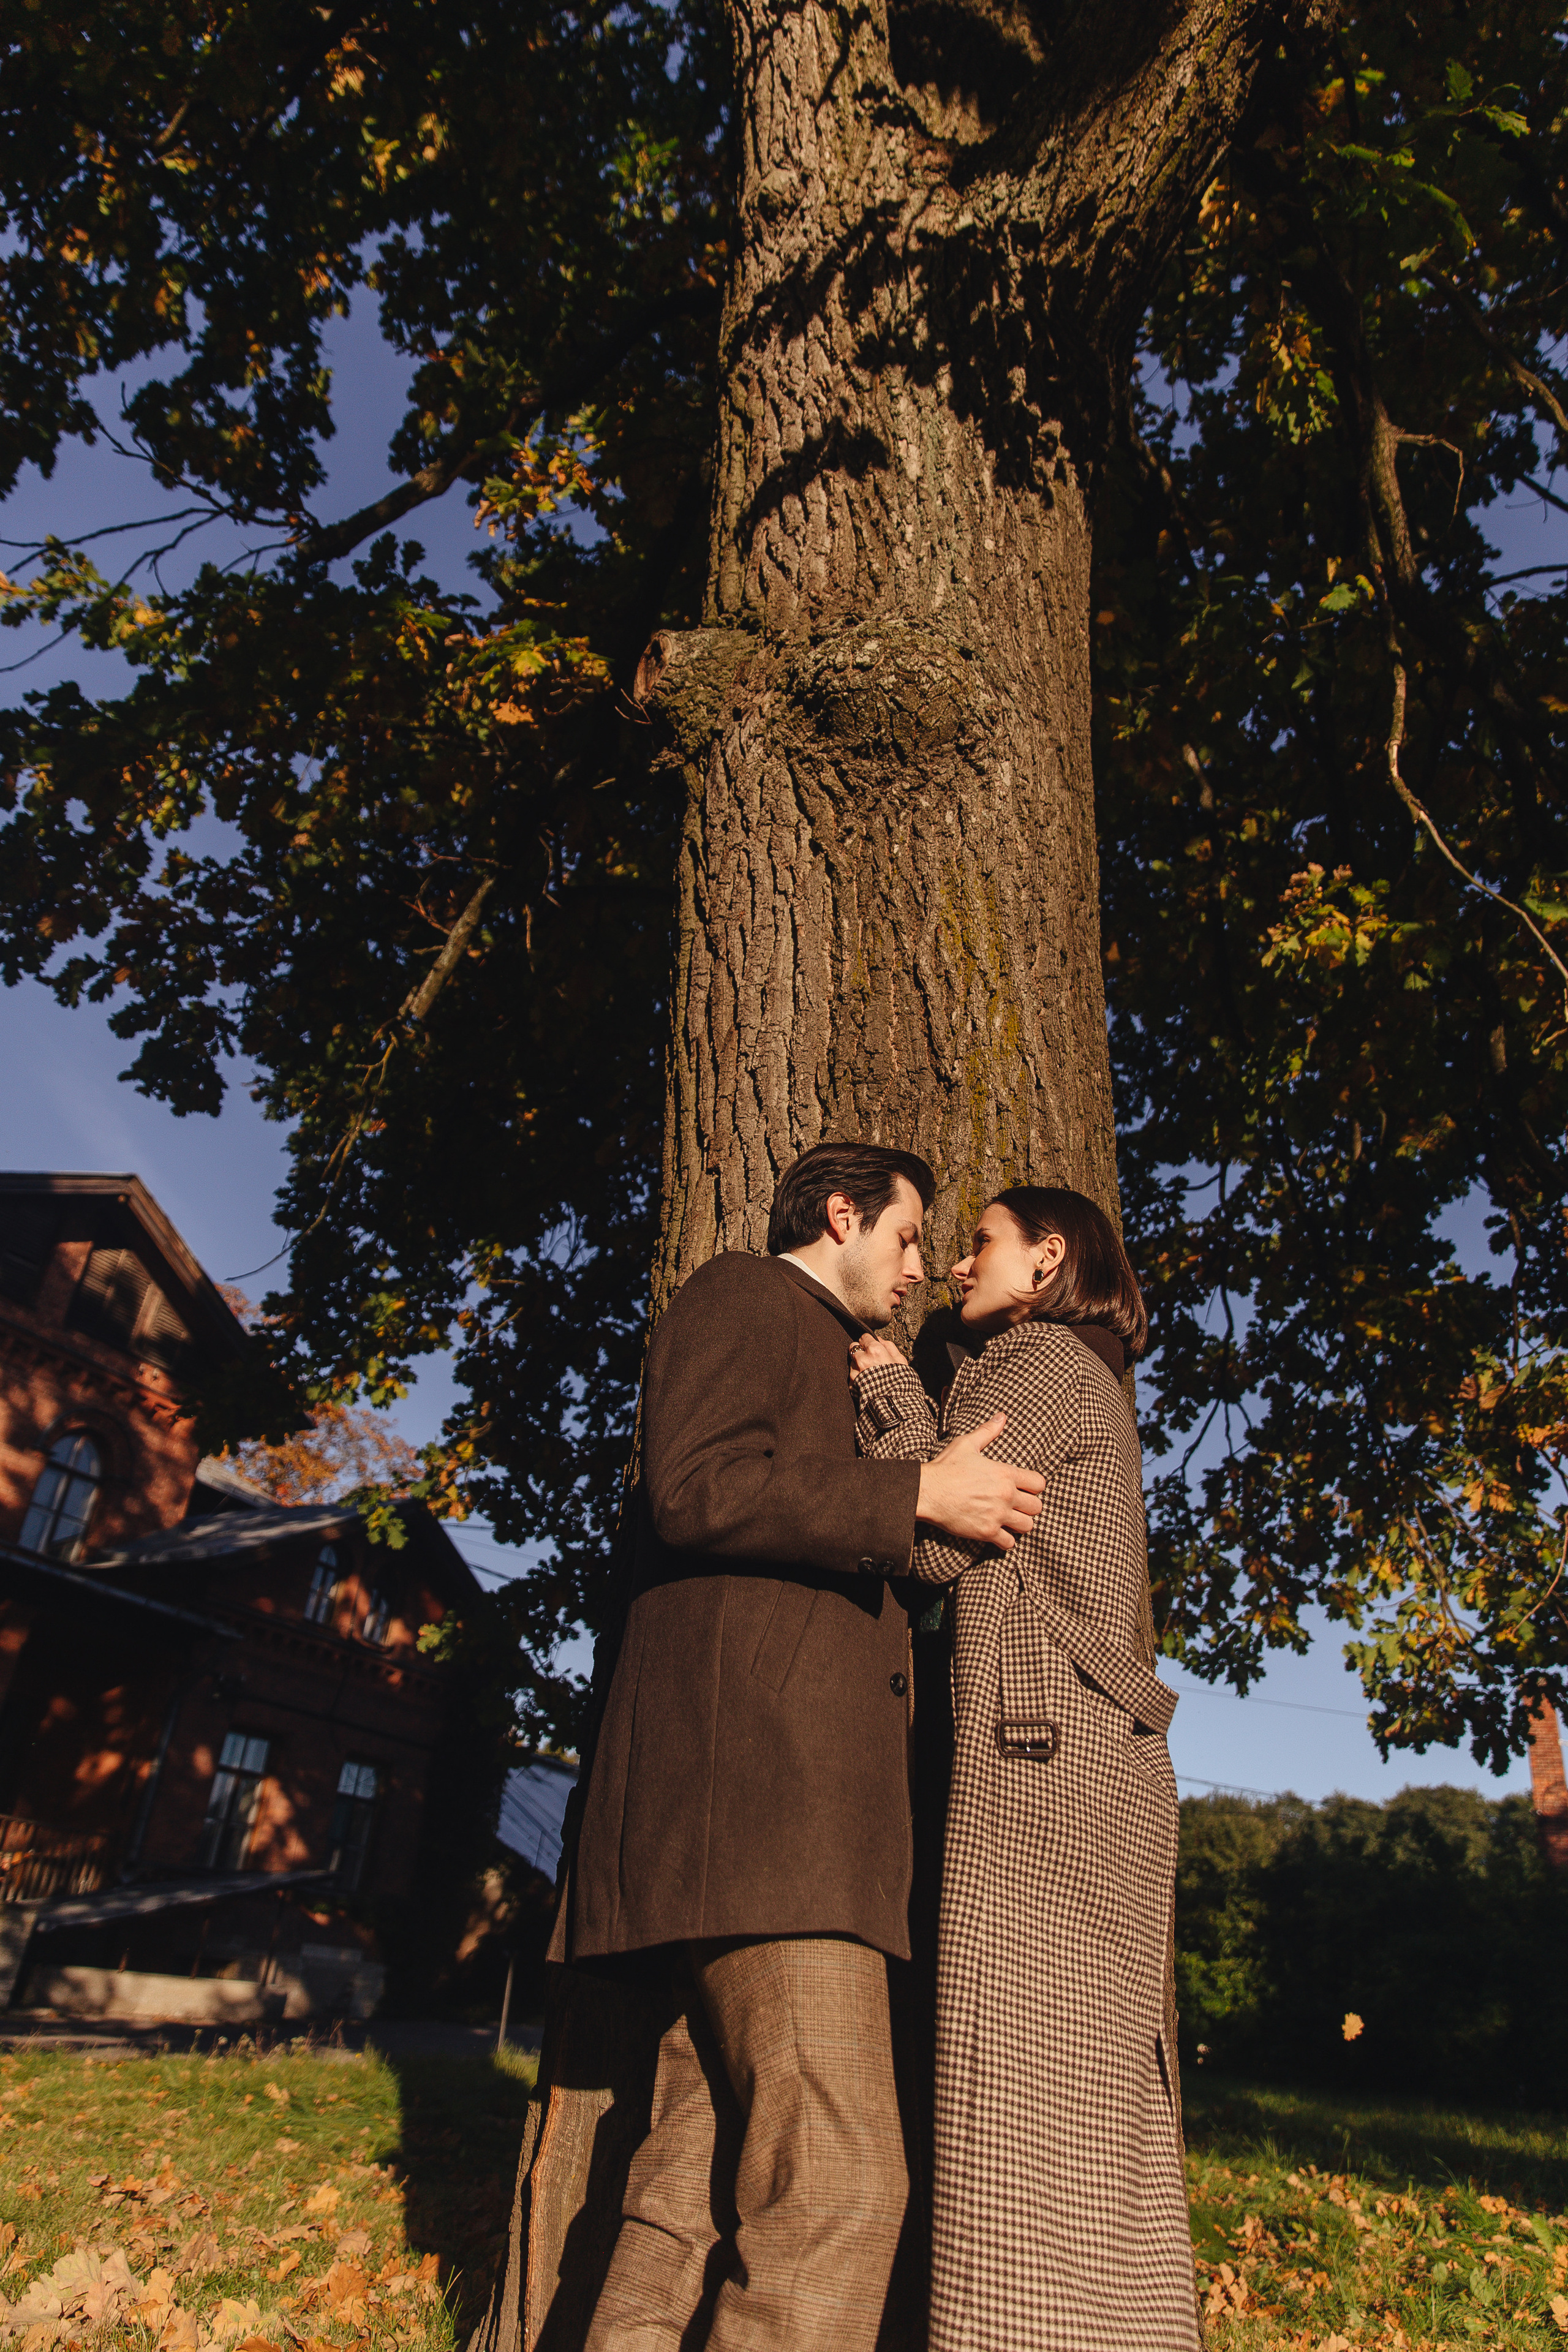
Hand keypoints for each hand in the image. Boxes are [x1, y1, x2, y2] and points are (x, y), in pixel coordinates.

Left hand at [849, 1332, 905, 1379]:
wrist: (893, 1406)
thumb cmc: (900, 1382)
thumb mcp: (901, 1361)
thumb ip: (889, 1346)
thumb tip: (880, 1339)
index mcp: (874, 1351)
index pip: (864, 1337)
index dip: (869, 1342)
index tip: (872, 1346)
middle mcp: (861, 1360)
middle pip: (853, 1347)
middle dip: (860, 1351)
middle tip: (869, 1359)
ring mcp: (854, 1372)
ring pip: (852, 1362)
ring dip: (858, 1365)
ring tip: (870, 1374)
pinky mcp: (851, 1384)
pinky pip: (852, 1376)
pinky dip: (857, 1377)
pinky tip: (867, 1383)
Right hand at [916, 1412, 1043, 1549]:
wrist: (927, 1491)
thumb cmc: (946, 1467)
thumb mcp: (967, 1444)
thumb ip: (988, 1431)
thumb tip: (1002, 1416)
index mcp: (1005, 1474)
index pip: (1039, 1484)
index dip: (1034, 1486)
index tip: (1024, 1488)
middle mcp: (1006, 1495)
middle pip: (1037, 1507)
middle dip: (1029, 1506)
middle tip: (1017, 1506)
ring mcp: (997, 1515)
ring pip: (1027, 1526)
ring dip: (1020, 1523)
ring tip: (1010, 1520)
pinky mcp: (986, 1532)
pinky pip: (1009, 1543)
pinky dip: (1005, 1539)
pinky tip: (997, 1532)